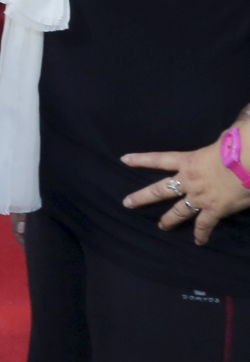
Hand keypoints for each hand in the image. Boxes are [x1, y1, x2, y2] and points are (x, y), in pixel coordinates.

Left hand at [123, 138, 249, 245]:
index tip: (123, 159)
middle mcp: (188, 180)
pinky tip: (198, 242)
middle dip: (141, 198)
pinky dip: (201, 234)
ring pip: (178, 211)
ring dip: (168, 220)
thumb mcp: (226, 135)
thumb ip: (224, 133)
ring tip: (161, 226)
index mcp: (188, 160)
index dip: (140, 159)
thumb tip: (238, 119)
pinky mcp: (215, 210)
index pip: (158, 159)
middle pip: (159, 190)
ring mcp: (200, 197)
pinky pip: (205, 225)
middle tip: (126, 203)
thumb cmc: (238, 147)